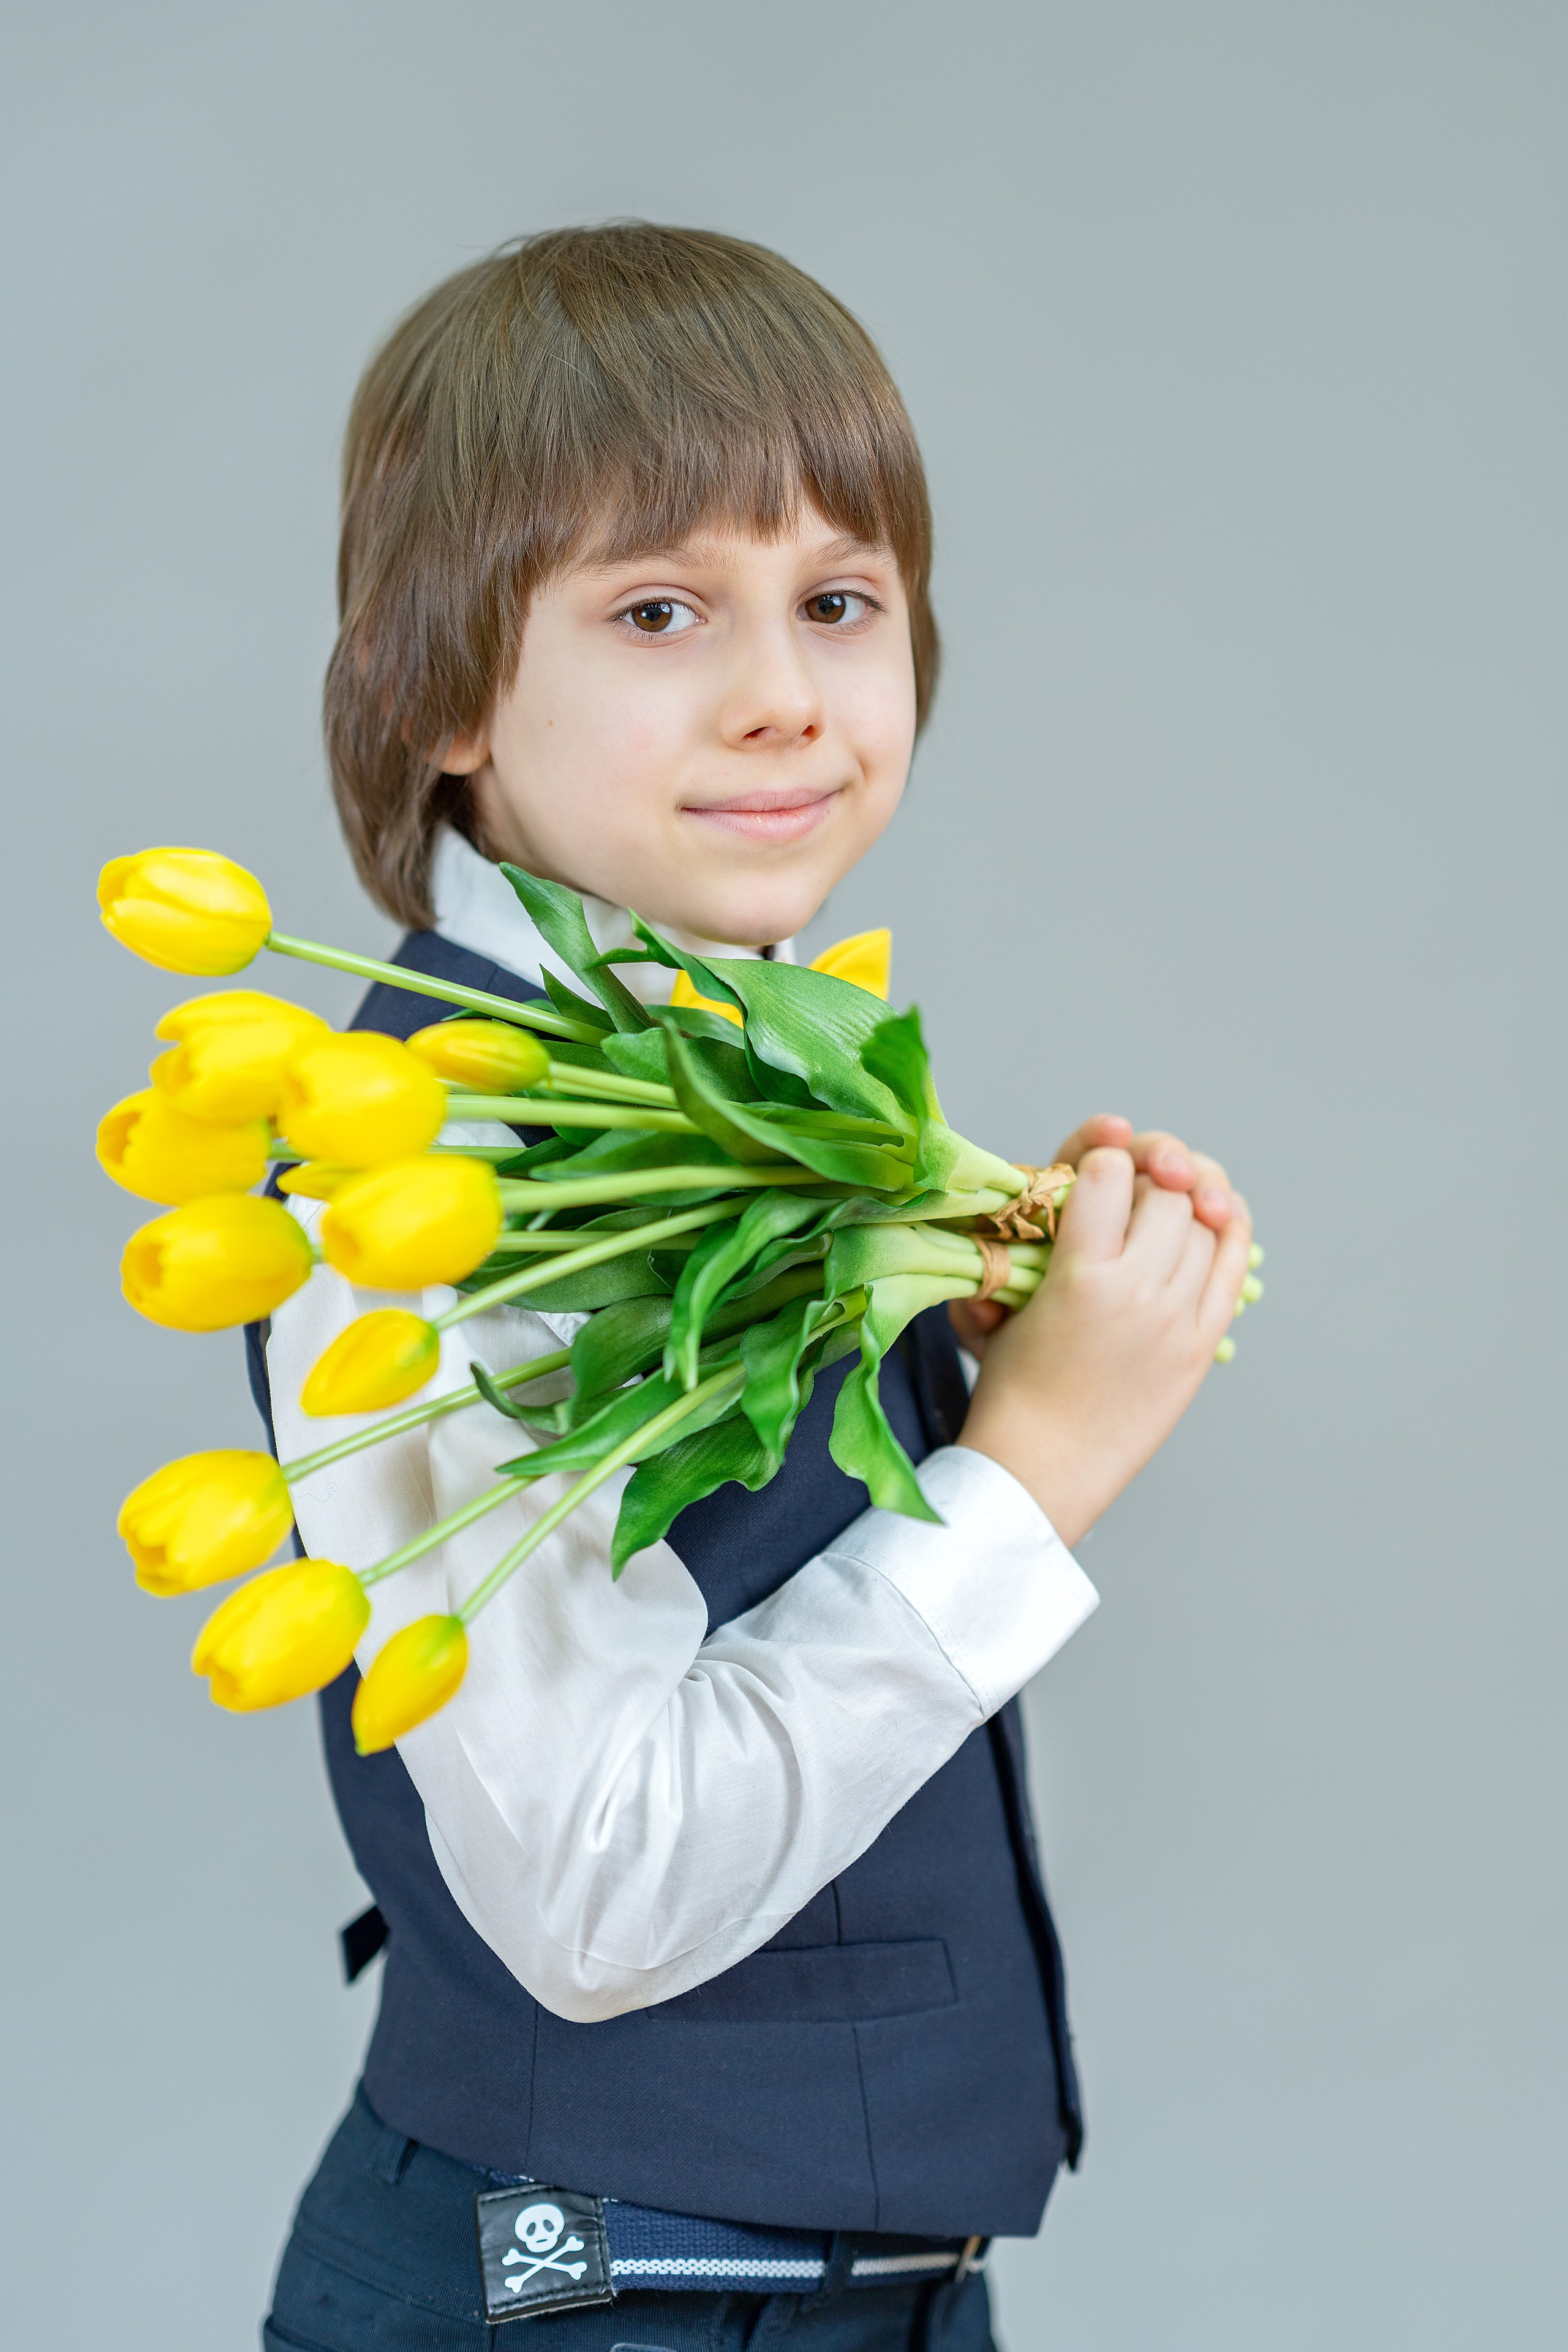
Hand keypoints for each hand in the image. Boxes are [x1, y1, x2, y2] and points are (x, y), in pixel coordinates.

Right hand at [956, 1147, 1252, 1546]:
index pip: (1109, 1171)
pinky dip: (1230, 1227)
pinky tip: (1218, 1214)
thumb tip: (1043, 1191)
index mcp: (1079, 1275)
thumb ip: (1015, 1245)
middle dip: (1148, 1178)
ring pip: (1205, 1222)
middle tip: (1130, 1190)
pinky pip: (1234, 1262)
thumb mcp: (991, 1305)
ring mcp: (1178, 1319)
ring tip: (1168, 1205)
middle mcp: (1137, 1291)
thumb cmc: (1008, 1387)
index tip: (1092, 1174)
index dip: (1099, 1159)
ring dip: (1187, 1202)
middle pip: (1167, 1192)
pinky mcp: (1202, 1343)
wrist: (1042, 1467)